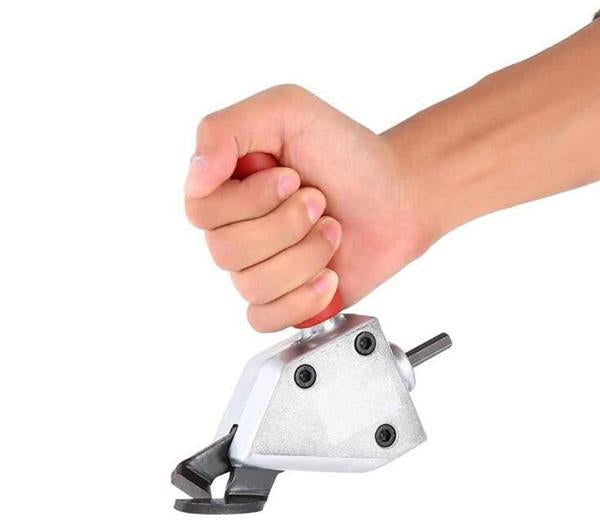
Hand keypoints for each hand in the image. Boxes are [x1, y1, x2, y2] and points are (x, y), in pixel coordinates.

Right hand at [184, 85, 436, 330]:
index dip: (250, 201)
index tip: (293, 178)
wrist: (397, 198)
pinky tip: (328, 276)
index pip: (202, 211)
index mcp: (228, 187)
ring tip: (332, 232)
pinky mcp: (283, 300)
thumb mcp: (289, 111)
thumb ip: (227, 129)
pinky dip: (302, 299)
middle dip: (287, 226)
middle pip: (226, 251)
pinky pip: (265, 318)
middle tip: (320, 203)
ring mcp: (258, 267)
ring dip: (305, 256)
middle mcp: (236, 229)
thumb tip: (196, 177)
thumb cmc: (348, 155)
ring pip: (251, 285)